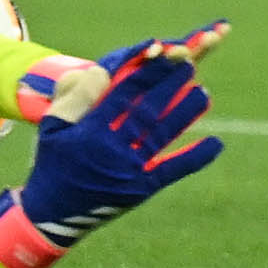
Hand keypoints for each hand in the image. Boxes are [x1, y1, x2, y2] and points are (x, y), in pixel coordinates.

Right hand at [0, 27, 229, 266]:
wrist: (52, 215)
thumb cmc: (52, 162)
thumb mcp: (52, 128)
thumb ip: (76, 98)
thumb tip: (102, 70)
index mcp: (90, 132)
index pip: (123, 94)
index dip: (145, 72)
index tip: (161, 52)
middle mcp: (112, 151)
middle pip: (147, 110)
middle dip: (169, 85)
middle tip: (188, 63)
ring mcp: (129, 172)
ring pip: (162, 135)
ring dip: (185, 113)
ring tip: (203, 92)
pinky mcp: (141, 190)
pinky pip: (172, 170)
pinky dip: (194, 157)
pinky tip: (216, 142)